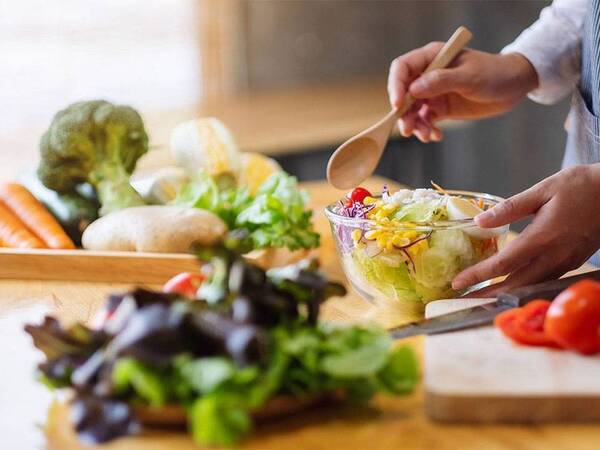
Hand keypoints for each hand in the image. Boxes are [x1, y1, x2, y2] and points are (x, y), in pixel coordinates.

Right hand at [387, 43, 538, 141]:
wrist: (513, 86)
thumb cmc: (494, 73)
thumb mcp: (469, 77)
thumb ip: (441, 81)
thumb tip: (413, 89)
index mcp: (432, 57)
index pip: (402, 68)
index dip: (396, 86)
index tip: (398, 105)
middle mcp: (428, 74)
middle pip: (403, 93)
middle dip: (403, 112)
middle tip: (408, 129)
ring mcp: (433, 92)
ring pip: (412, 110)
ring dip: (415, 124)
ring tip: (426, 136)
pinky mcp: (440, 108)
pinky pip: (426, 120)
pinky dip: (427, 129)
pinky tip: (435, 136)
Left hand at [452, 164, 599, 294]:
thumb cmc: (581, 186)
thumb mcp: (543, 189)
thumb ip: (510, 207)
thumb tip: (480, 221)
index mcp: (543, 236)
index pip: (503, 263)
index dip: (477, 275)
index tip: (457, 283)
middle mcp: (554, 255)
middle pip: (514, 283)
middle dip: (486, 294)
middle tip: (462, 299)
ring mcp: (565, 262)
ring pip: (529, 286)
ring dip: (504, 294)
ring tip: (481, 296)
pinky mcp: (571, 263)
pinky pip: (542, 280)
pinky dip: (522, 287)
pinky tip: (510, 285)